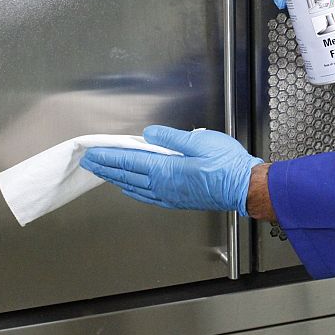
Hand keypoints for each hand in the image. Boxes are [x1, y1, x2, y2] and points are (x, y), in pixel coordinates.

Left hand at [80, 126, 262, 215]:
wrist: (244, 187)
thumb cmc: (227, 164)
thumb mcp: (199, 140)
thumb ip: (171, 138)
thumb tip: (149, 134)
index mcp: (165, 169)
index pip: (128, 160)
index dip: (108, 156)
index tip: (93, 153)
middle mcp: (162, 185)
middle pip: (126, 175)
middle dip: (106, 167)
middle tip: (90, 162)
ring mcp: (169, 195)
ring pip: (134, 186)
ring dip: (116, 178)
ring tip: (103, 173)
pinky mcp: (177, 200)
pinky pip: (147, 196)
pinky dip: (132, 190)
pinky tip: (129, 188)